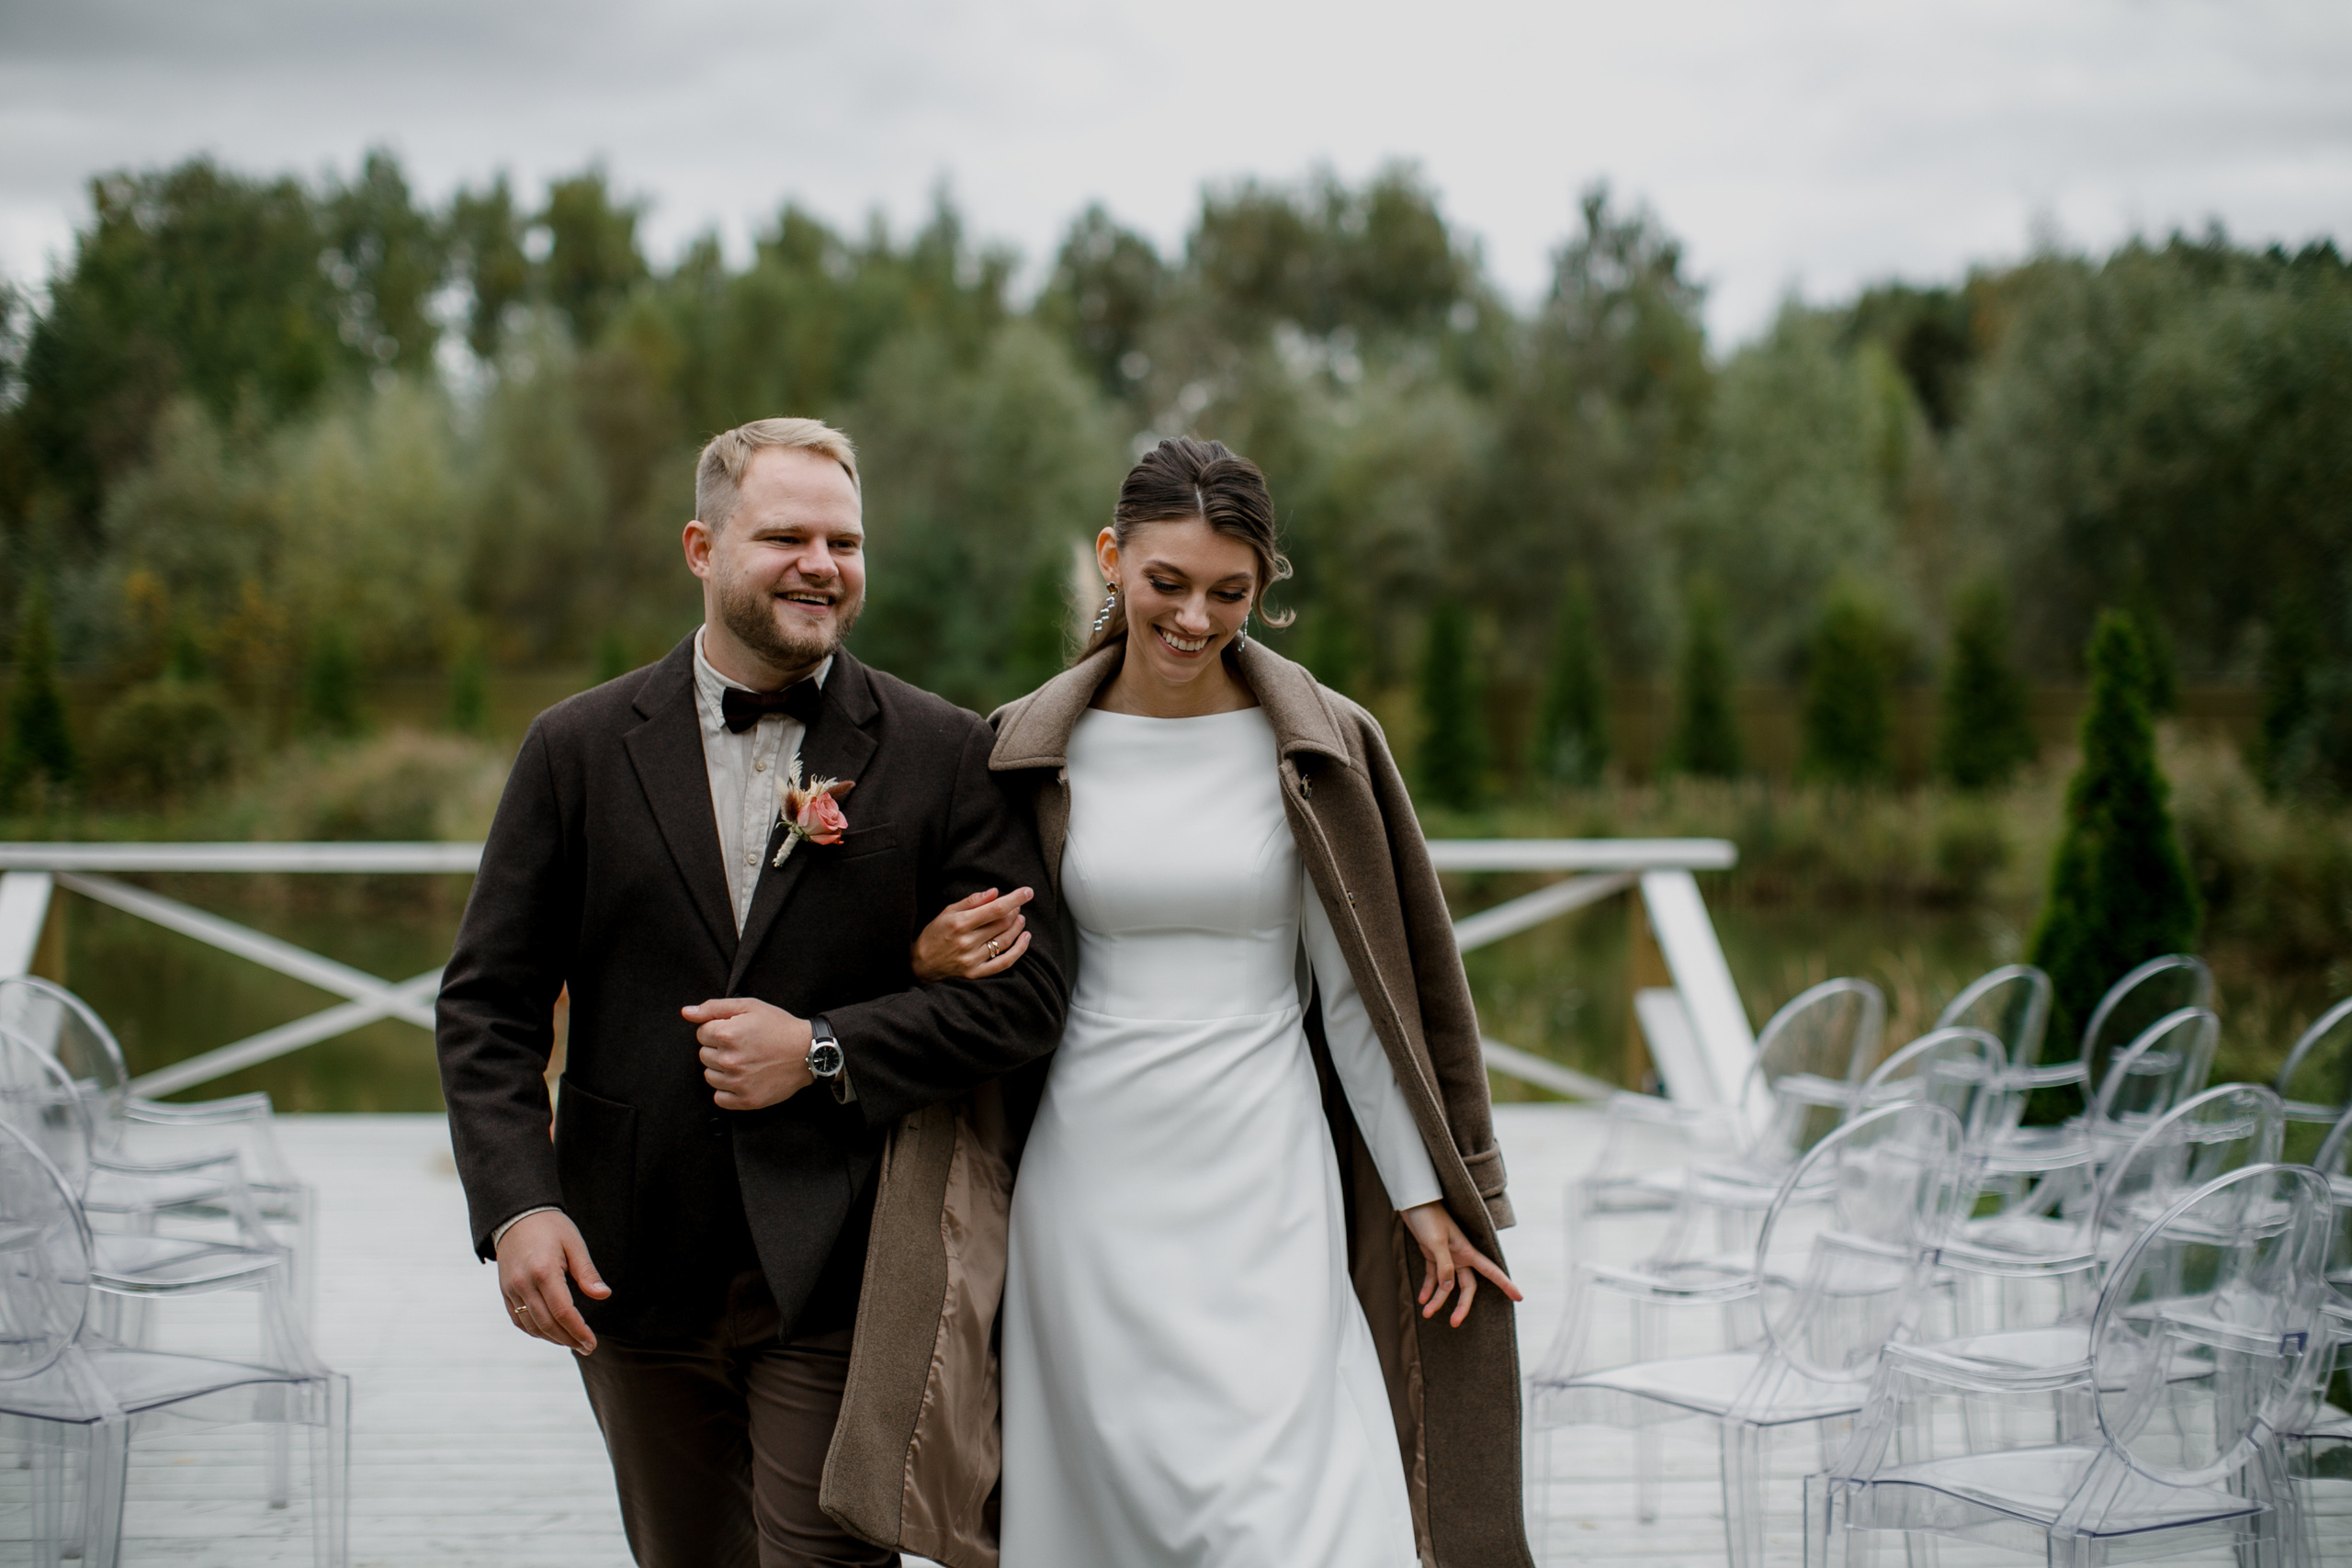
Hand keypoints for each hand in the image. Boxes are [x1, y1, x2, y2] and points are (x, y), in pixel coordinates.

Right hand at [496, 1210, 609, 1354]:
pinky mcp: (505, 1291)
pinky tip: (551, 1333)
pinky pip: (519, 1319)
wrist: (516, 1216)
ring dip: (553, 1339)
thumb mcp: (574, 1243)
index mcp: (544, 1271)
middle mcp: (524, 1283)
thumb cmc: (550, 1227)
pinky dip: (535, 1331)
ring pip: (532, 1326)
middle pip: (548, 1323)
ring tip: (572, 1342)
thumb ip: (587, 1273)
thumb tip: (603, 1295)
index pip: (563, 1312)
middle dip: (569, 1339)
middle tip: (586, 1347)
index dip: (579, 1331)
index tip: (592, 1343)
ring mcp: (511, 1289)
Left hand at [682, 996, 812, 1108]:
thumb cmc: (779, 1026)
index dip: (718, 1029)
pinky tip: (743, 1078)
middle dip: (719, 1048)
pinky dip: (727, 1090)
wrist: (809, 1052)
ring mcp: (737, 1082)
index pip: (701, 1033)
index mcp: (727, 1034)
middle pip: (704, 1055)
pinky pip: (719, 1098)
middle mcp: (729, 1060)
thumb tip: (686, 1012)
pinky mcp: (746, 1100)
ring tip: (744, 1061)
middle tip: (743, 1045)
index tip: (736, 1031)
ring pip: (709, 1076)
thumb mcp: (749, 1006)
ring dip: (721, 1069)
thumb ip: (714, 1008)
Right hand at [911, 886, 1032, 982]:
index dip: (1015, 899)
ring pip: (1005, 941)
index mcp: (960, 923)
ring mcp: (972, 960)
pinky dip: (1019, 950)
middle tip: (1018, 906)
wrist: (920, 965)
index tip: (1028, 891)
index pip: (995, 909)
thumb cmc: (934, 934)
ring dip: (1017, 927)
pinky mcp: (976, 973)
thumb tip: (995, 892)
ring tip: (1020, 919)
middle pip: (1002, 924)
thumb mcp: (947, 912)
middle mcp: (967, 942)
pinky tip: (1025, 938)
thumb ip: (972, 901)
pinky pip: (1004, 963)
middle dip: (1015, 912)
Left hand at [1401, 1201, 1523, 1327]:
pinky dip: (1428, 1288)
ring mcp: (1446, 1257)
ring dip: (1438, 1300)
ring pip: (1446, 1285)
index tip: (1519, 1297)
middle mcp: (1460, 1256)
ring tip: (1427, 1313)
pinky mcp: (1432, 1254)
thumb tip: (1449, 1288)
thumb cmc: (1428, 1217)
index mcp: (1466, 1252)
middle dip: (1461, 1306)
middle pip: (1466, 1287)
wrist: (1414, 1201)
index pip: (1491, 1271)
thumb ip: (1443, 1266)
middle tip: (1455, 1323)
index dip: (1505, 1284)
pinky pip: (1432, 1277)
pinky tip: (1422, 1300)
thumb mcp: (1435, 1242)